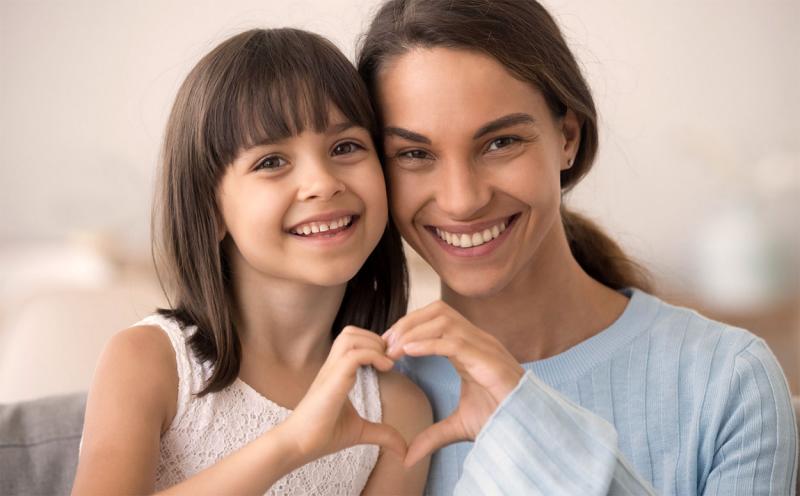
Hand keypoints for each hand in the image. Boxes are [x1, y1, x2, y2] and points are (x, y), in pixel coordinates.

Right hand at [283, 326, 406, 464]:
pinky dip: (372, 355)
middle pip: (351, 331)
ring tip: (387, 362)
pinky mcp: (332, 381)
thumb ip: (382, 434)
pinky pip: (353, 355)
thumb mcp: (360, 431)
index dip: (374, 343)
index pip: (353, 340)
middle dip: (375, 338)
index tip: (391, 360)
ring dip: (373, 344)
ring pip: (350, 337)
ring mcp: (330, 371)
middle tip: (390, 359)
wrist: (297, 446)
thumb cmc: (322, 435)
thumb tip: (404, 449)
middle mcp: (332, 366)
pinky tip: (385, 369)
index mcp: (337, 372)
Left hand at [383, 301, 524, 467]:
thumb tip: (408, 456)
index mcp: (470, 347)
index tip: (387, 345)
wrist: (527, 429)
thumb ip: (432, 435)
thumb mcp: (458, 426)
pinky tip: (408, 351)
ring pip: (444, 320)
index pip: (436, 318)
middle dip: (408, 322)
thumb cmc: (501, 420)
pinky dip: (428, 343)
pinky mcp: (488, 360)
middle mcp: (478, 340)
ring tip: (393, 349)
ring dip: (414, 330)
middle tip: (386, 344)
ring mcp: (485, 347)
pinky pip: (454, 342)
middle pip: (438, 310)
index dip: (410, 325)